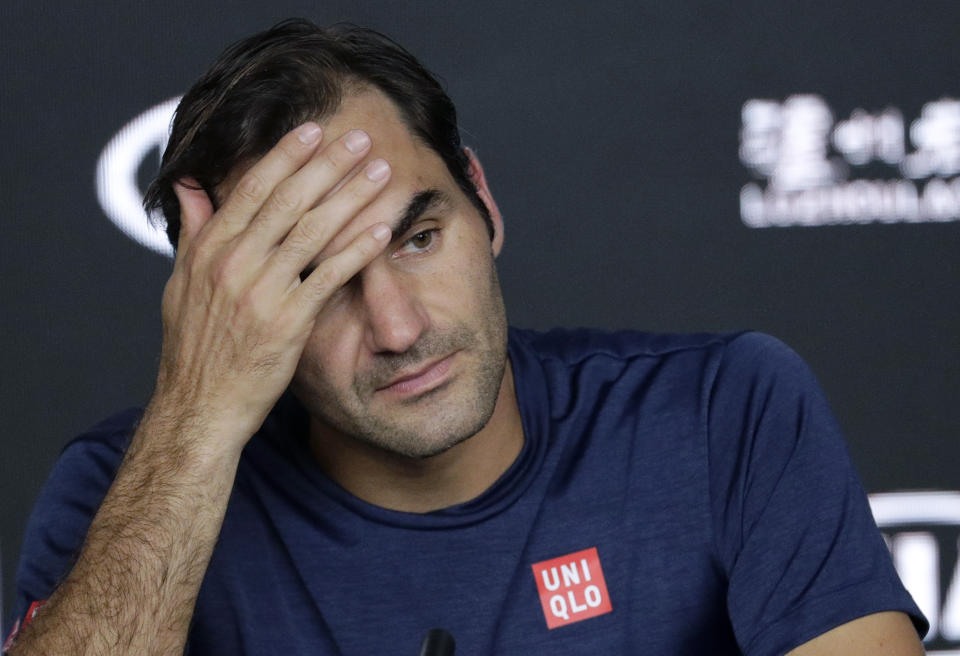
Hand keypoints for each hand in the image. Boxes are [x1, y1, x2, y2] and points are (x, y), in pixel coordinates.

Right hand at [153, 123, 391, 450]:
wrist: (198, 407)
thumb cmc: (194, 348)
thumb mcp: (182, 284)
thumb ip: (195, 232)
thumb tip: (192, 186)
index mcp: (209, 250)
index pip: (251, 189)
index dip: (285, 156)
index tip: (312, 129)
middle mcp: (233, 264)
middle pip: (288, 200)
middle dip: (328, 164)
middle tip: (360, 138)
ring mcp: (260, 292)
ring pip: (312, 231)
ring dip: (351, 197)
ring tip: (381, 173)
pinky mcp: (287, 323)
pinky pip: (329, 277)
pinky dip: (357, 250)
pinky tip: (382, 230)